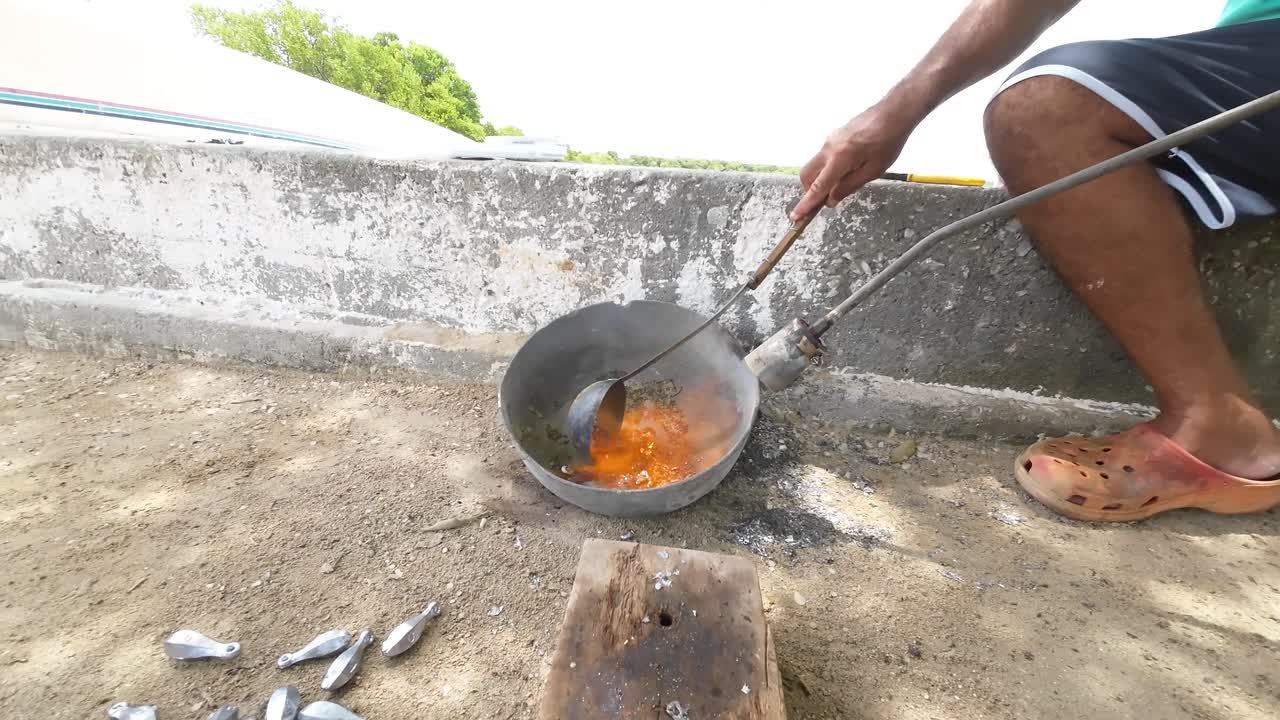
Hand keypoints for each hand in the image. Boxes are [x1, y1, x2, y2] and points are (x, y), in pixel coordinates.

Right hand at [792, 105, 913, 220]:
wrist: (893, 112)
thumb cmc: (888, 141)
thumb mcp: (873, 170)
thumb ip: (850, 186)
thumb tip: (831, 199)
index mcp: (839, 159)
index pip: (818, 187)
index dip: (806, 203)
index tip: (796, 216)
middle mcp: (828, 148)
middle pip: (807, 175)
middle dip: (810, 190)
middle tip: (825, 199)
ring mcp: (830, 140)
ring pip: (815, 165)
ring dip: (821, 178)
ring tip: (843, 183)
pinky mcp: (834, 136)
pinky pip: (824, 156)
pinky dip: (827, 168)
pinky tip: (847, 168)